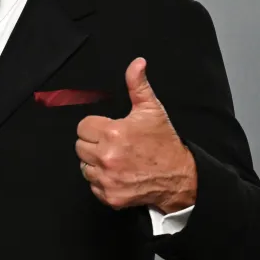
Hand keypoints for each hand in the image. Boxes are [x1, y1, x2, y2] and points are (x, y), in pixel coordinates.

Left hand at [75, 58, 196, 213]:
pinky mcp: (110, 196)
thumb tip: (137, 63)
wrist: (179, 177)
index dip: (95, 126)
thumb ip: (138, 85)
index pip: (83, 127)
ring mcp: (107, 179)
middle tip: (113, 144)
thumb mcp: (151, 110)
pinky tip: (118, 174)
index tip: (109, 129)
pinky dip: (102, 181)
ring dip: (95, 163)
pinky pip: (93, 185)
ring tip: (116, 159)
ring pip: (84, 166)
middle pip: (80, 146)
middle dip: (94, 143)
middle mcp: (107, 157)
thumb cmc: (164, 142)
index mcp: (113, 133)